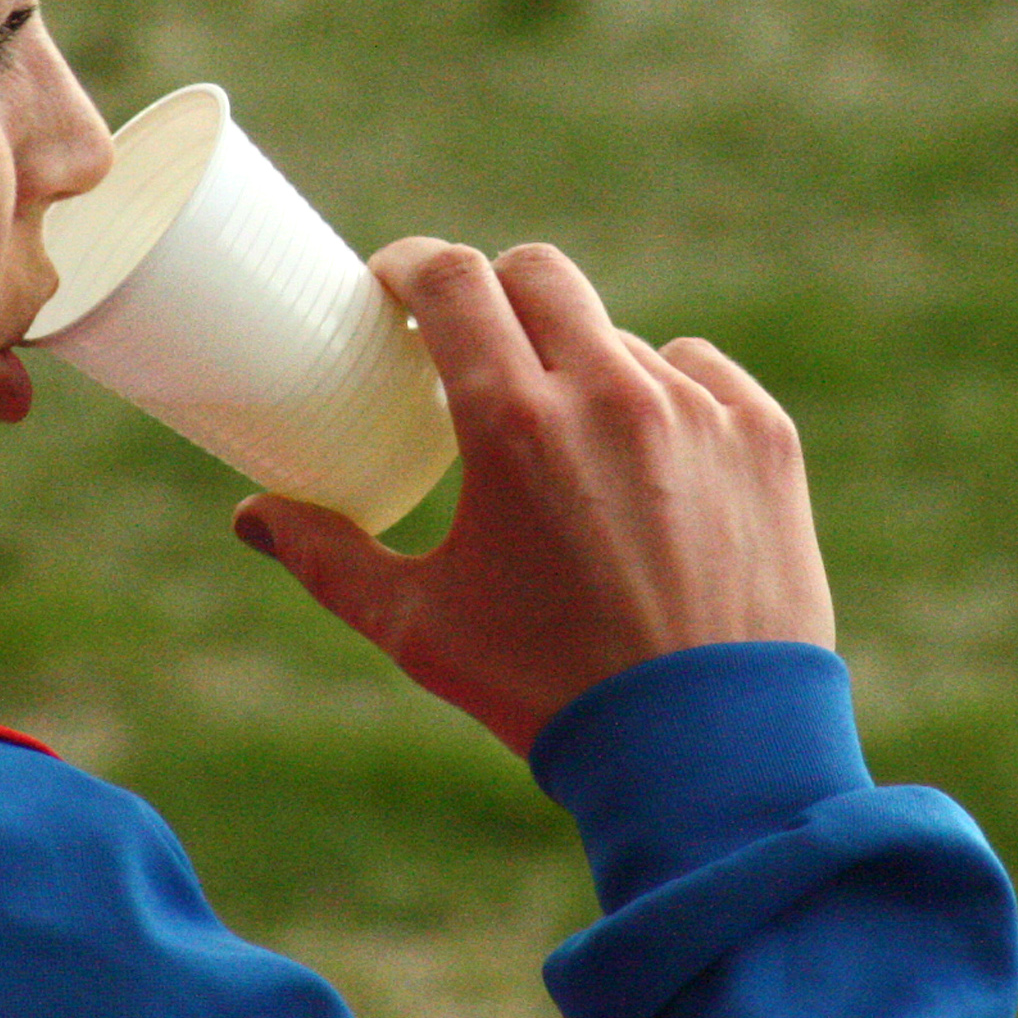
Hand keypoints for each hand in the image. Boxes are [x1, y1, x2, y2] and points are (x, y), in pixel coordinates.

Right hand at [233, 239, 834, 756]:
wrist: (709, 752)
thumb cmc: (548, 691)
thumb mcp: (419, 628)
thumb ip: (325, 558)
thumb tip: (254, 516)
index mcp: (512, 423)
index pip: (451, 277)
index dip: (411, 266)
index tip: (394, 286)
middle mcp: (610, 393)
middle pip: (536, 273)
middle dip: (492, 295)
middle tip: (471, 347)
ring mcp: (698, 408)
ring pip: (617, 336)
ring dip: (577, 363)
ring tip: (563, 441)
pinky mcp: (764, 436)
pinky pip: (699, 372)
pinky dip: (662, 397)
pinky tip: (644, 461)